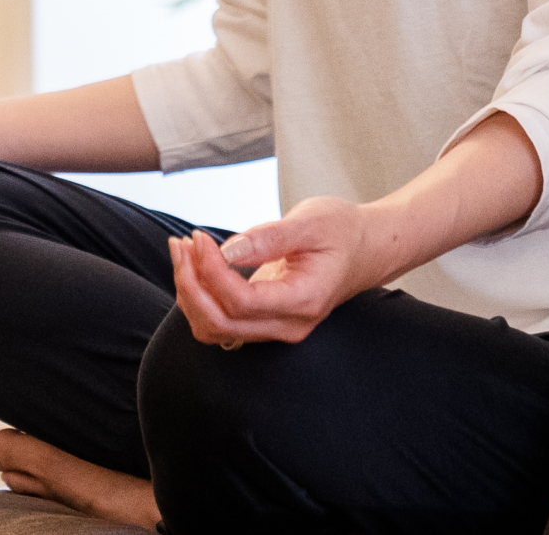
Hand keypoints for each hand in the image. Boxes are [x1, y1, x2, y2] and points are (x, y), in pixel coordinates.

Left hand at [167, 196, 385, 346]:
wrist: (366, 248)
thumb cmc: (342, 230)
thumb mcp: (310, 222)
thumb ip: (268, 238)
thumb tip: (226, 251)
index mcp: (304, 301)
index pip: (242, 302)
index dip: (211, 271)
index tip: (199, 237)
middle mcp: (289, 325)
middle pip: (220, 323)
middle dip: (191, 284)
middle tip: (182, 242)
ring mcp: (276, 327)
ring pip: (215, 328)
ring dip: (190, 292)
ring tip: (184, 249)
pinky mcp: (264, 320)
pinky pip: (220, 321)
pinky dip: (200, 296)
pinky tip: (195, 264)